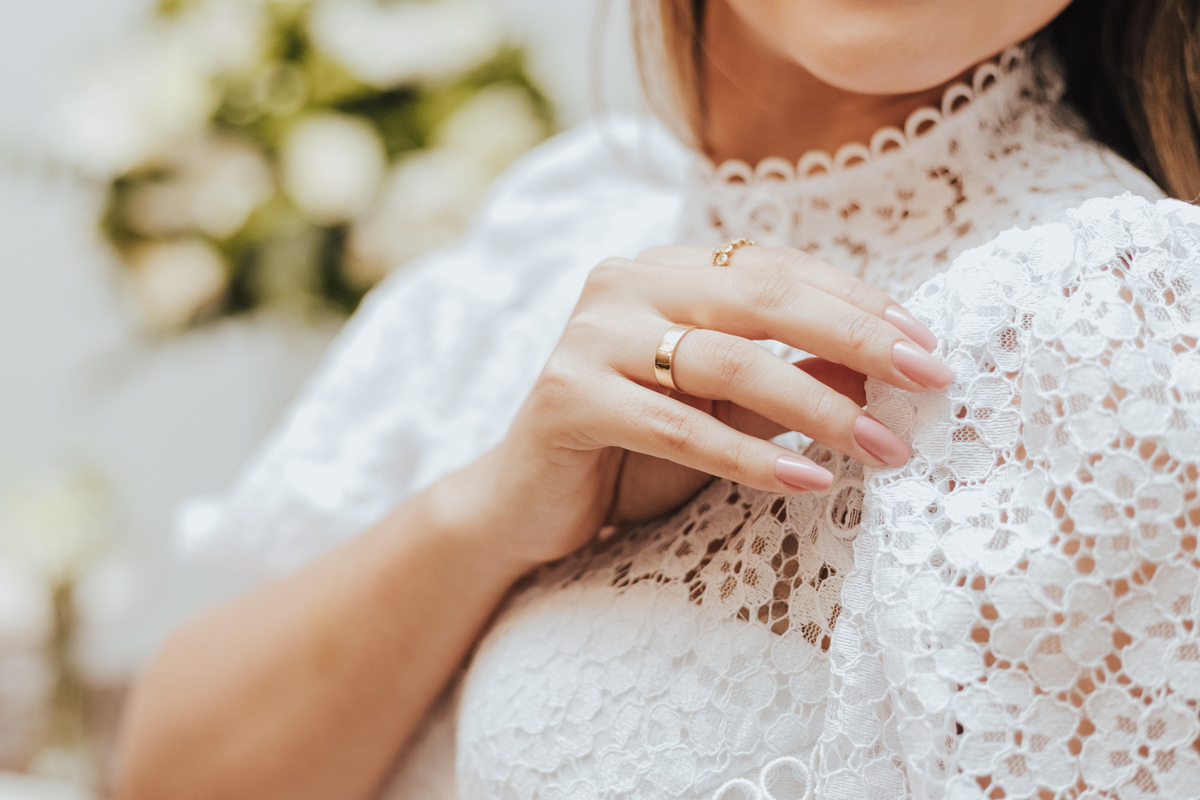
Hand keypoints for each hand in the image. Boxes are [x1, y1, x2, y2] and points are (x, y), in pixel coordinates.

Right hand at [469, 245, 949, 570]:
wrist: (527, 505)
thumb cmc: (632, 452)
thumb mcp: (725, 410)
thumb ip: (791, 378)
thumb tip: (885, 367)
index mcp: (665, 269)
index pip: (779, 268)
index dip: (860, 303)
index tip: (928, 349)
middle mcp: (624, 283)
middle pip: (763, 297)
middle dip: (857, 337)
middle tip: (929, 380)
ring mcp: (590, 335)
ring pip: (726, 360)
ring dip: (818, 407)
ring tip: (883, 447)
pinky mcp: (565, 395)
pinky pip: (677, 425)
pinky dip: (751, 457)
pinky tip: (812, 481)